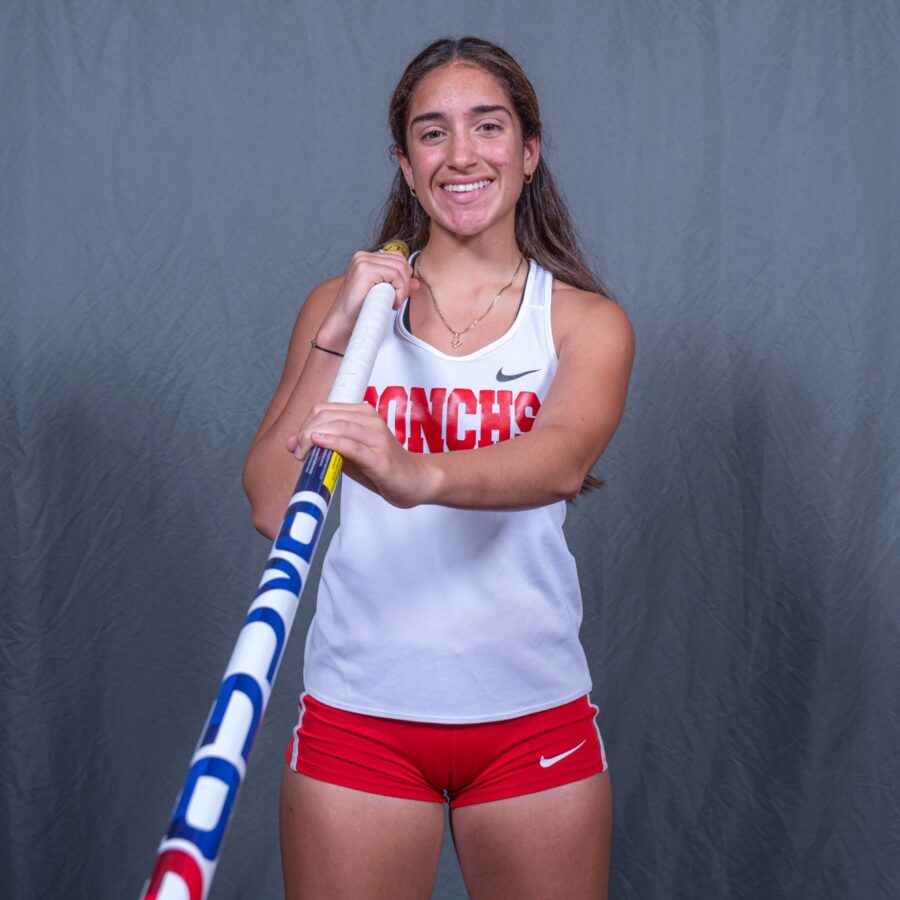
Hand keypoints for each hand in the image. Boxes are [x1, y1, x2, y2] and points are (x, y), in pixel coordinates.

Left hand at [286, 402, 431, 507]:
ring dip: (313, 439)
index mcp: (363, 414)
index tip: (297, 444)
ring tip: (304, 454)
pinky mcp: (380, 458)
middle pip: (327, 415)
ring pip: (338, 426)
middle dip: (305, 432)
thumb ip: (324, 446)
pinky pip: (352, 446)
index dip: (304, 424)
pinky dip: (333, 443)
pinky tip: (319, 444)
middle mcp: (370, 420)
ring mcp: (377, 437)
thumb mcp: (348, 454)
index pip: (323, 409)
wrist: (415, 481)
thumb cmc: (381, 467)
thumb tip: (292, 442)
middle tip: (299, 452)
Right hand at [316, 250, 418, 348]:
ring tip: (393, 303)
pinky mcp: (365, 270)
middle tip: (396, 301)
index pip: (397, 258)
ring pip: (400, 267)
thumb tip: (417, 282)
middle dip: (404, 283)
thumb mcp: (384, 295)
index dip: (403, 277)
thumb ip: (400, 286)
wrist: (343, 325)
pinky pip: (395, 275)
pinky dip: (399, 290)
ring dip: (402, 288)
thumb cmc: (360, 312)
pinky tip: (392, 303)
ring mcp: (363, 261)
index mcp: (366, 259)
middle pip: (401, 261)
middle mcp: (363, 256)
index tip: (397, 296)